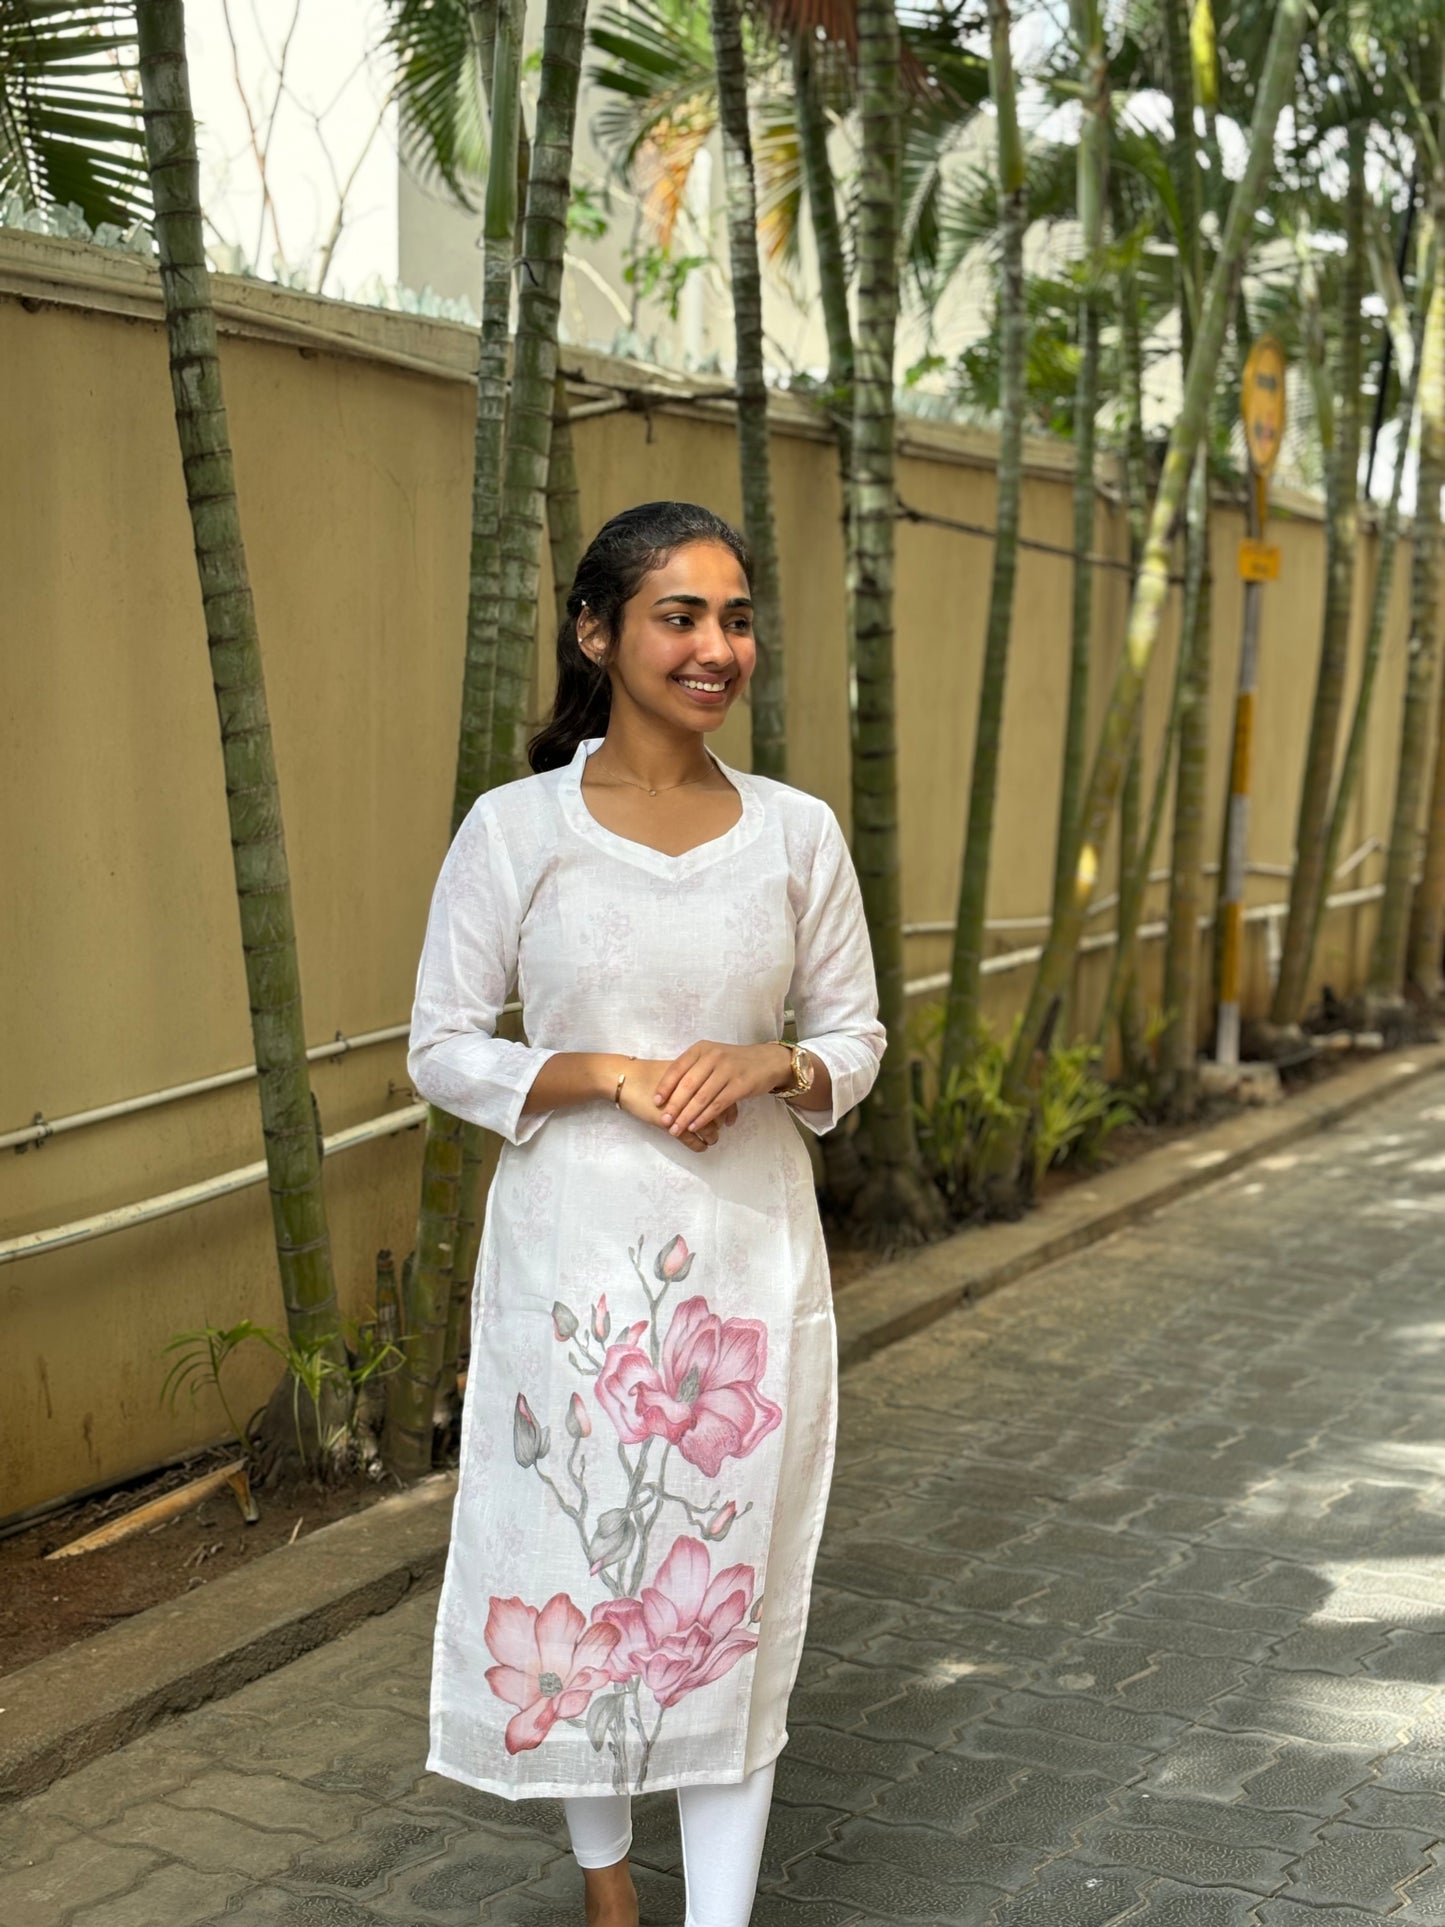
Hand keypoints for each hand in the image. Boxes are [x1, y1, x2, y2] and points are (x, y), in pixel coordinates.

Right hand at [614, 1057, 733, 1152]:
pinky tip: (701, 1148)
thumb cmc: (648, 1074)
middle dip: (723, 1119)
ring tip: (714, 1140)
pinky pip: (688, 1138)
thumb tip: (708, 1088)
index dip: (728, 1101)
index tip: (730, 1111)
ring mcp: (680, 1109)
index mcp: (694, 1076)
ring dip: (712, 1135)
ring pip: (705, 1125)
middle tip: (726, 1126)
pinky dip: (697, 1145)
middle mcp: (691, 1092)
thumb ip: (691, 1080)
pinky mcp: (668, 1122)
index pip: (720, 1089)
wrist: (626, 1079)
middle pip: (717, 1107)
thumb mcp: (674, 1074)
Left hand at [652, 1041, 790, 1139]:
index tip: (656, 1102)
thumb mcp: (711, 1057)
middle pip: (688, 1085)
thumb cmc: (733, 1062)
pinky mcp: (740, 1085)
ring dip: (686, 1116)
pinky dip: (704, 1117)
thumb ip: (692, 1069)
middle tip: (664, 1121)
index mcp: (701, 1049)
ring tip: (676, 1129)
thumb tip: (667, 1093)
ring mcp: (728, 1070)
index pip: (677, 1068)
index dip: (665, 1086)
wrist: (766, 1061)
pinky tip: (695, 1127)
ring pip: (701, 1097)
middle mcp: (713, 1057)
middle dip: (674, 1105)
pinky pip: (717, 1104)